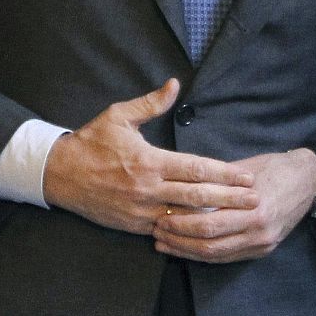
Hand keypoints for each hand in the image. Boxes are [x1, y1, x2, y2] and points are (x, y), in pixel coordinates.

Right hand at [43, 79, 257, 233]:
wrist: (59, 174)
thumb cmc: (91, 142)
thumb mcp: (119, 116)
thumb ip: (151, 103)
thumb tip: (175, 84)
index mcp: (149, 161)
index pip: (196, 168)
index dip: (225, 174)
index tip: (246, 176)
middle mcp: (148, 188)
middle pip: (198, 196)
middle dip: (230, 199)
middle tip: (256, 200)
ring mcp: (141, 210)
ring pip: (185, 217)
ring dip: (213, 218)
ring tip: (239, 218)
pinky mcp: (133, 225)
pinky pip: (166, 229)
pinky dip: (187, 230)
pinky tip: (206, 230)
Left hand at [153, 148, 315, 263]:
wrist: (308, 180)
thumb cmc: (274, 167)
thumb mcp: (245, 169)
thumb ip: (216, 181)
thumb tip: (181, 185)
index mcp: (254, 207)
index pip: (209, 222)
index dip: (181, 223)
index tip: (160, 216)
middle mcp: (259, 230)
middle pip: (210, 242)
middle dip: (179, 239)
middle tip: (157, 230)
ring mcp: (263, 243)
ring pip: (217, 254)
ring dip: (187, 251)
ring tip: (164, 243)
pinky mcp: (263, 250)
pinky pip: (228, 258)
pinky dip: (205, 255)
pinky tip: (187, 250)